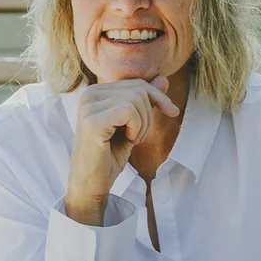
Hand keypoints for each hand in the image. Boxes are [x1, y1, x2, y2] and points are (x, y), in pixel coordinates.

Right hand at [66, 75, 178, 223]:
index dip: (158, 97)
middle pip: (139, 89)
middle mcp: (89, 94)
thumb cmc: (109, 154)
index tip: (172, 112)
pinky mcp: (93, 121)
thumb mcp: (133, 124)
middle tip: (139, 136)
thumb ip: (144, 100)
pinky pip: (129, 111)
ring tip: (132, 139)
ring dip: (143, 124)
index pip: (137, 83)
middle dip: (149, 114)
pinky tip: (128, 140)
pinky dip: (137, 127)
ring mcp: (88, 106)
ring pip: (136, 99)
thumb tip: (163, 78)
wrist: (91, 183)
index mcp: (95, 92)